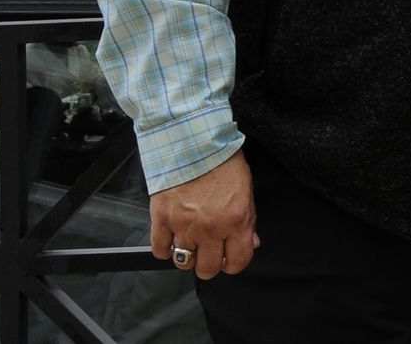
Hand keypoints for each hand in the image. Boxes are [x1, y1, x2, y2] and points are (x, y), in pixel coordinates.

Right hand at [149, 149, 259, 279]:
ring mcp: (184, 225)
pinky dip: (165, 248)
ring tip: (190, 243)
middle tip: (208, 252)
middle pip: (208, 269)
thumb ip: (248, 221)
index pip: (237, 262)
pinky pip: (160, 249)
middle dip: (209, 264)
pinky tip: (171, 238)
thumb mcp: (246, 190)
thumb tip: (250, 243)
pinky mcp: (162, 218)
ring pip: (184, 262)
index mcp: (236, 220)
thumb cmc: (222, 162)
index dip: (233, 264)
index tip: (229, 258)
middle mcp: (211, 228)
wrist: (194, 142)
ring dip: (187, 256)